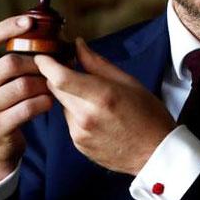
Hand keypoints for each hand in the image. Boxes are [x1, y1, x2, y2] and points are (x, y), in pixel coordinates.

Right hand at [0, 16, 53, 187]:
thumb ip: (8, 57)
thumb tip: (41, 31)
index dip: (7, 27)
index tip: (30, 21)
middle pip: (10, 63)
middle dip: (37, 62)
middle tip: (54, 64)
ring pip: (23, 86)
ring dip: (44, 83)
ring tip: (53, 84)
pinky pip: (28, 108)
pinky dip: (44, 102)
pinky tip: (49, 101)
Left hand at [35, 39, 175, 175]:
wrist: (155, 153)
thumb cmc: (148, 115)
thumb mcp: (128, 82)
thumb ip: (97, 63)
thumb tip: (77, 45)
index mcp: (101, 96)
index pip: (60, 77)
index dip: (46, 64)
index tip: (43, 56)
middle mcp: (86, 116)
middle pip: (56, 88)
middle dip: (60, 77)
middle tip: (74, 71)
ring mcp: (80, 133)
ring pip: (63, 104)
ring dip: (71, 97)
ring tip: (97, 100)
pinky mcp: (78, 144)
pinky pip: (69, 121)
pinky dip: (77, 114)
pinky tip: (98, 117)